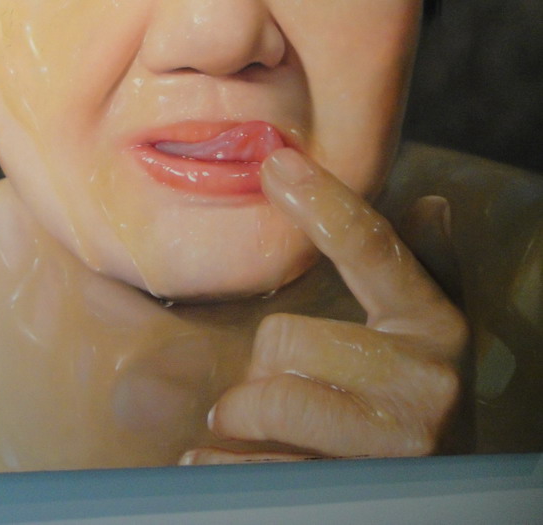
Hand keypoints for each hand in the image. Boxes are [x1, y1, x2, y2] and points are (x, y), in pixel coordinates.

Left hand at [180, 148, 468, 464]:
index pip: (374, 248)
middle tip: (282, 384)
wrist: (438, 506)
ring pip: (269, 397)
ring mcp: (393, 449)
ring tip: (265, 428)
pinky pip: (255, 464)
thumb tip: (433, 202)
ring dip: (244, 414)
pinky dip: (222, 463)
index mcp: (438, 330)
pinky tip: (216, 460)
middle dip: (267, 364)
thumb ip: (427, 270)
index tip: (276, 164)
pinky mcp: (352, 494)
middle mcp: (427, 388)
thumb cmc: (416, 408)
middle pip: (287, 338)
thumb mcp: (432, 339)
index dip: (323, 201)